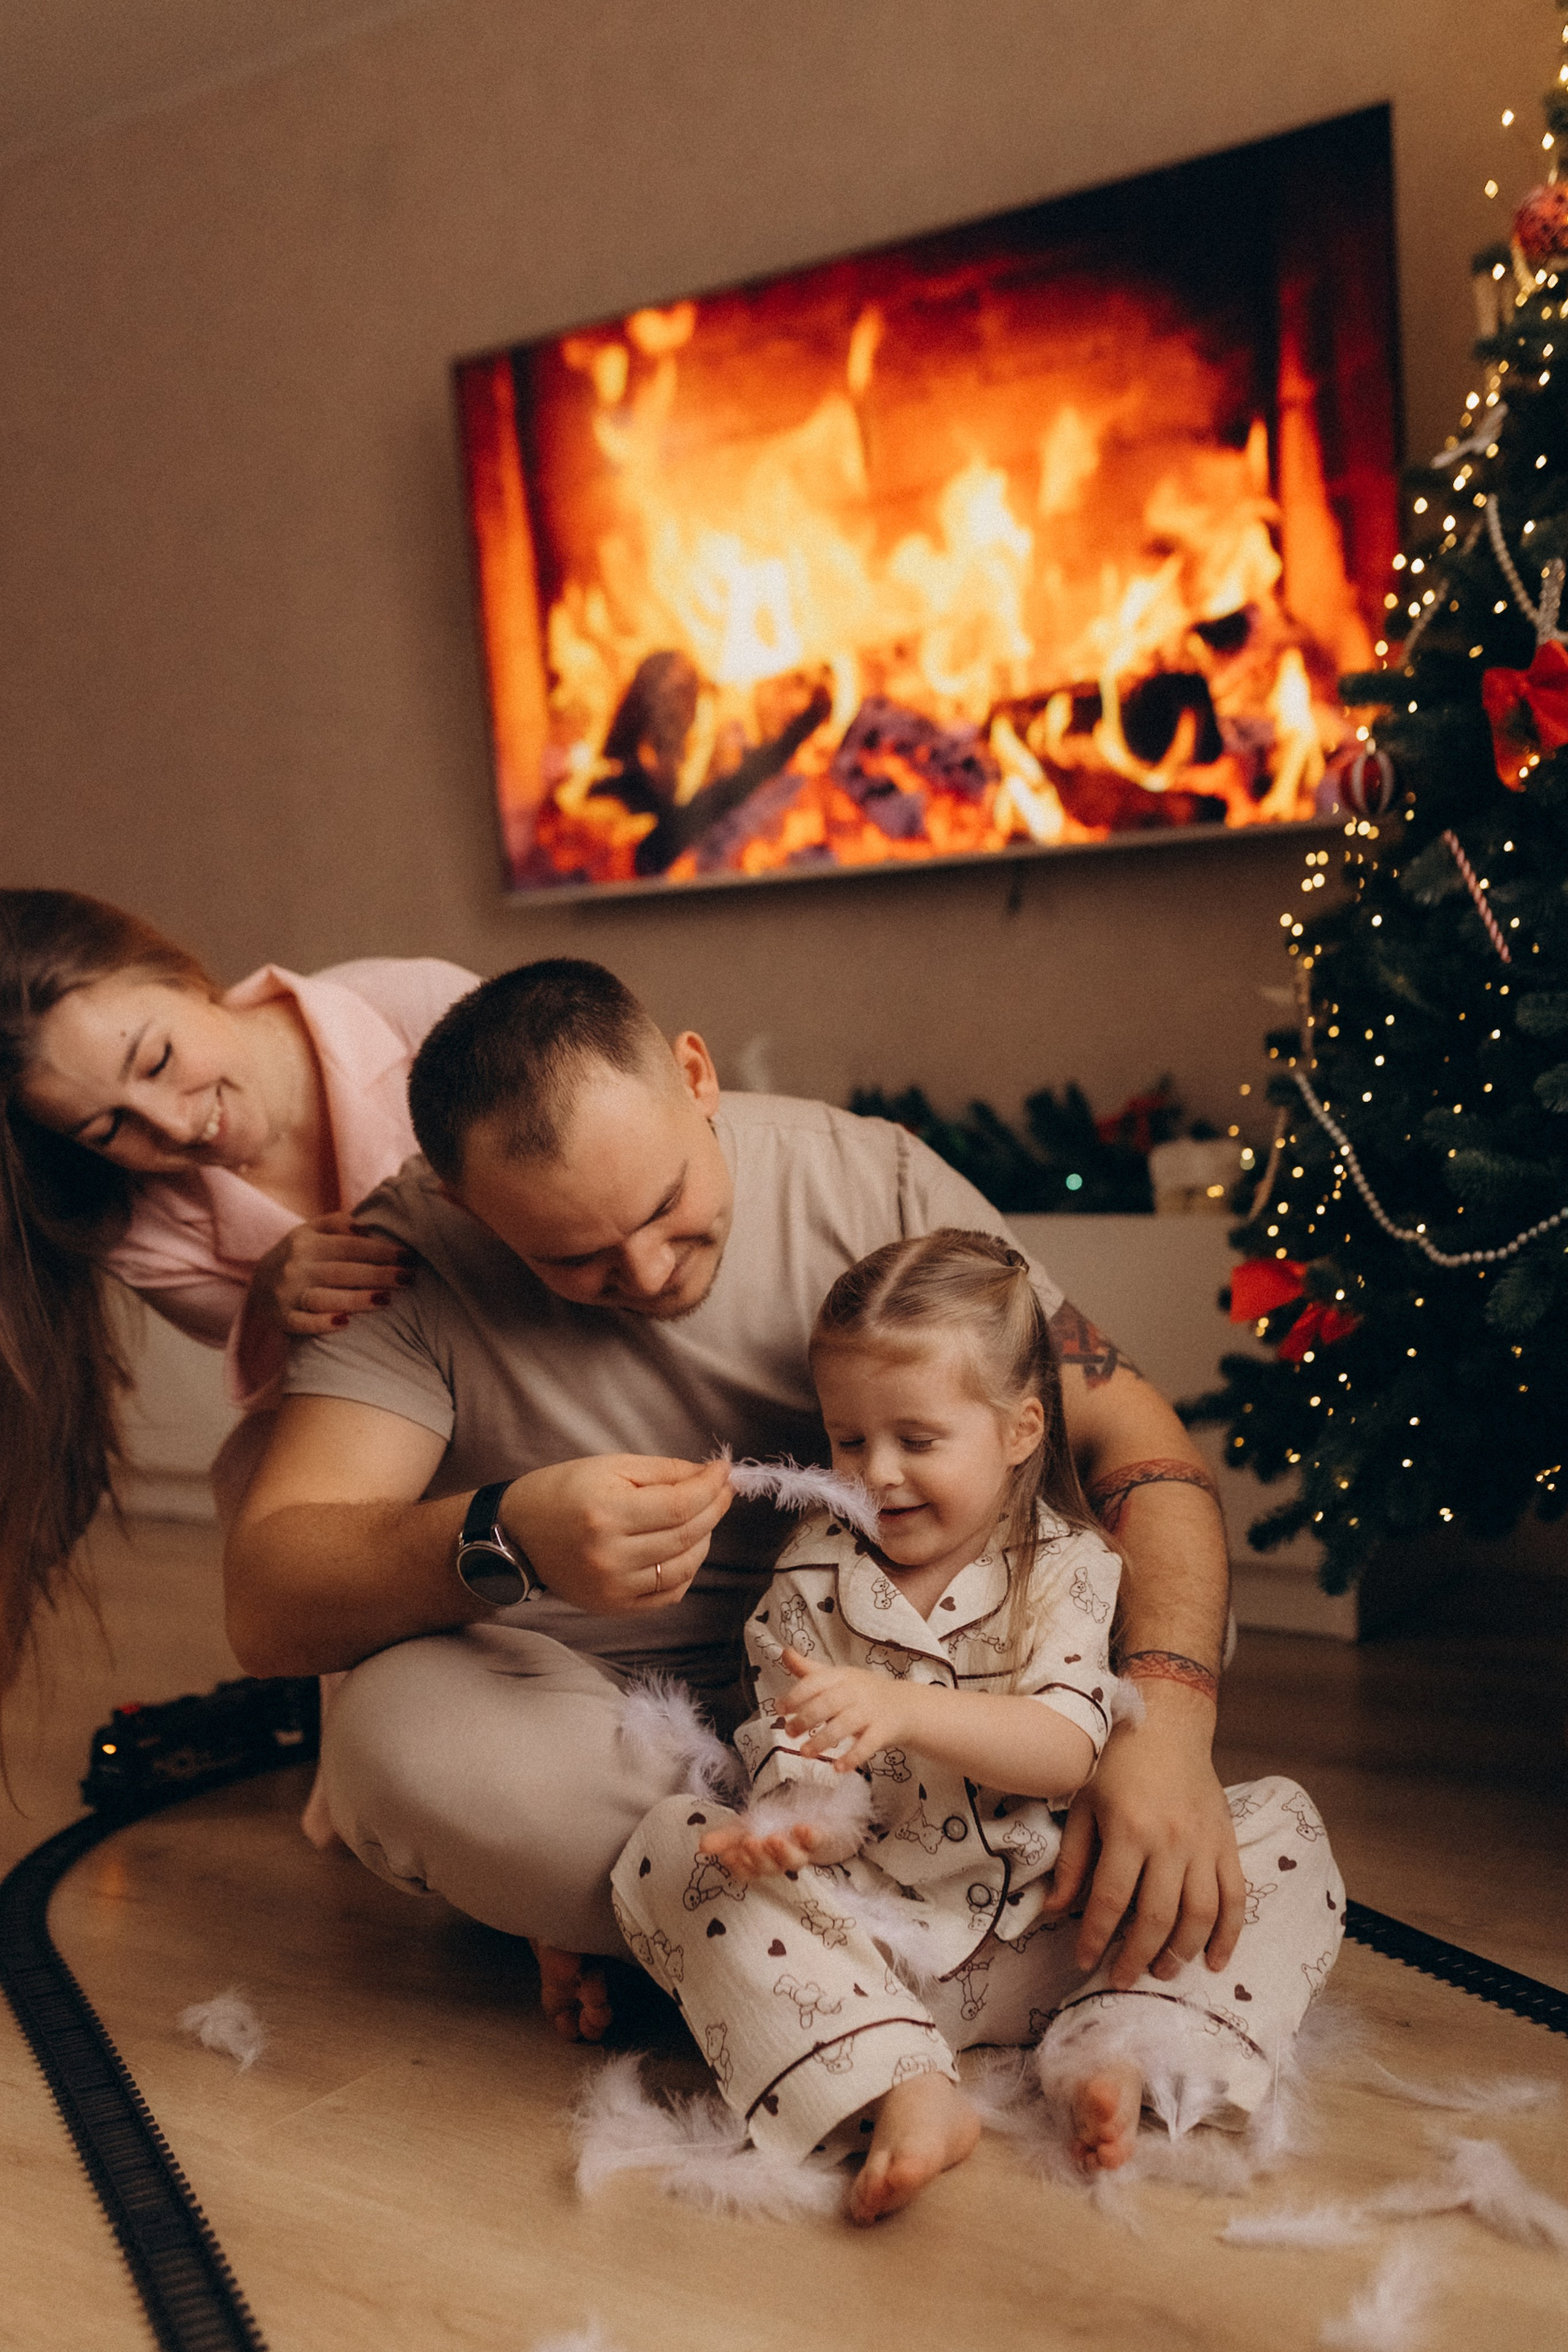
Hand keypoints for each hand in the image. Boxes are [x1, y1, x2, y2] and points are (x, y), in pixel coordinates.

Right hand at [249, 1212, 414, 1336]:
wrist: (257, 1281)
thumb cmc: (300, 1255)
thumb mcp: (311, 1231)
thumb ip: (338, 1223)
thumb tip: (367, 1227)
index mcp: (307, 1243)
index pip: (350, 1246)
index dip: (381, 1251)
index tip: (409, 1256)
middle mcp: (296, 1267)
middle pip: (342, 1271)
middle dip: (378, 1275)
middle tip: (408, 1278)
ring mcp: (287, 1294)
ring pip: (325, 1297)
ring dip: (357, 1299)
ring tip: (386, 1300)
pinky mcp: (282, 1318)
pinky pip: (302, 1323)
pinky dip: (321, 1324)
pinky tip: (345, 1323)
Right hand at [502, 1454, 732, 1615]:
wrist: (515, 1535)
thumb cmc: (561, 1492)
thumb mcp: (610, 1466)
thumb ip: (663, 1471)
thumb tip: (710, 1475)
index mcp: (606, 1514)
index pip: (680, 1505)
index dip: (710, 1488)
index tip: (723, 1472)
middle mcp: (610, 1555)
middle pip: (686, 1535)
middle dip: (713, 1509)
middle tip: (721, 1490)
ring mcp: (612, 1587)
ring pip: (684, 1567)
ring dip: (703, 1540)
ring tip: (700, 1518)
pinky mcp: (612, 1606)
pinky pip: (668, 1595)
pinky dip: (686, 1571)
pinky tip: (684, 1549)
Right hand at [697, 1820, 824, 1879]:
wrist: (805, 1810)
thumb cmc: (771, 1823)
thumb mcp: (743, 1826)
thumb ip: (724, 1837)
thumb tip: (700, 1846)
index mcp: (760, 1861)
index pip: (748, 1871)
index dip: (739, 1866)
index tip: (729, 1855)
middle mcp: (780, 1860)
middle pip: (770, 1868)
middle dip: (759, 1858)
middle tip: (749, 1843)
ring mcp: (801, 1850)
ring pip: (794, 1861)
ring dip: (783, 1852)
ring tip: (773, 1839)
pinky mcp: (820, 1839)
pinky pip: (817, 1842)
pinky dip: (810, 1837)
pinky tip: (802, 1828)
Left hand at [776, 1648, 910, 1769]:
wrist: (904, 1706)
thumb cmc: (862, 1692)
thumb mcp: (837, 1677)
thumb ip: (809, 1670)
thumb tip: (784, 1653)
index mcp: (841, 1677)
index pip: (816, 1682)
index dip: (796, 1695)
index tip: (779, 1708)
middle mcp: (855, 1692)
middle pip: (828, 1703)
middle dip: (805, 1718)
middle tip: (789, 1732)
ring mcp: (870, 1712)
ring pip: (845, 1725)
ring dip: (822, 1740)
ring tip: (804, 1753)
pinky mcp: (883, 1731)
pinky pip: (867, 1745)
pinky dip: (853, 1757)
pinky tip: (837, 1768)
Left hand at [1038, 1680, 1245, 1989]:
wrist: (1169, 1725)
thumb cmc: (1118, 1763)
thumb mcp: (1083, 1803)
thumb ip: (1072, 1858)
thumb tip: (1053, 1910)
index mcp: (1129, 1829)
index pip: (1110, 1900)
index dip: (1097, 1938)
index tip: (1085, 1963)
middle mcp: (1171, 1842)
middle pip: (1157, 1917)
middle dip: (1138, 1956)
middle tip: (1123, 1979)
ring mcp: (1205, 1845)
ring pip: (1199, 1915)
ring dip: (1181, 1952)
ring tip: (1162, 1971)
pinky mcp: (1228, 1845)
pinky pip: (1235, 1898)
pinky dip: (1229, 1935)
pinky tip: (1215, 1961)